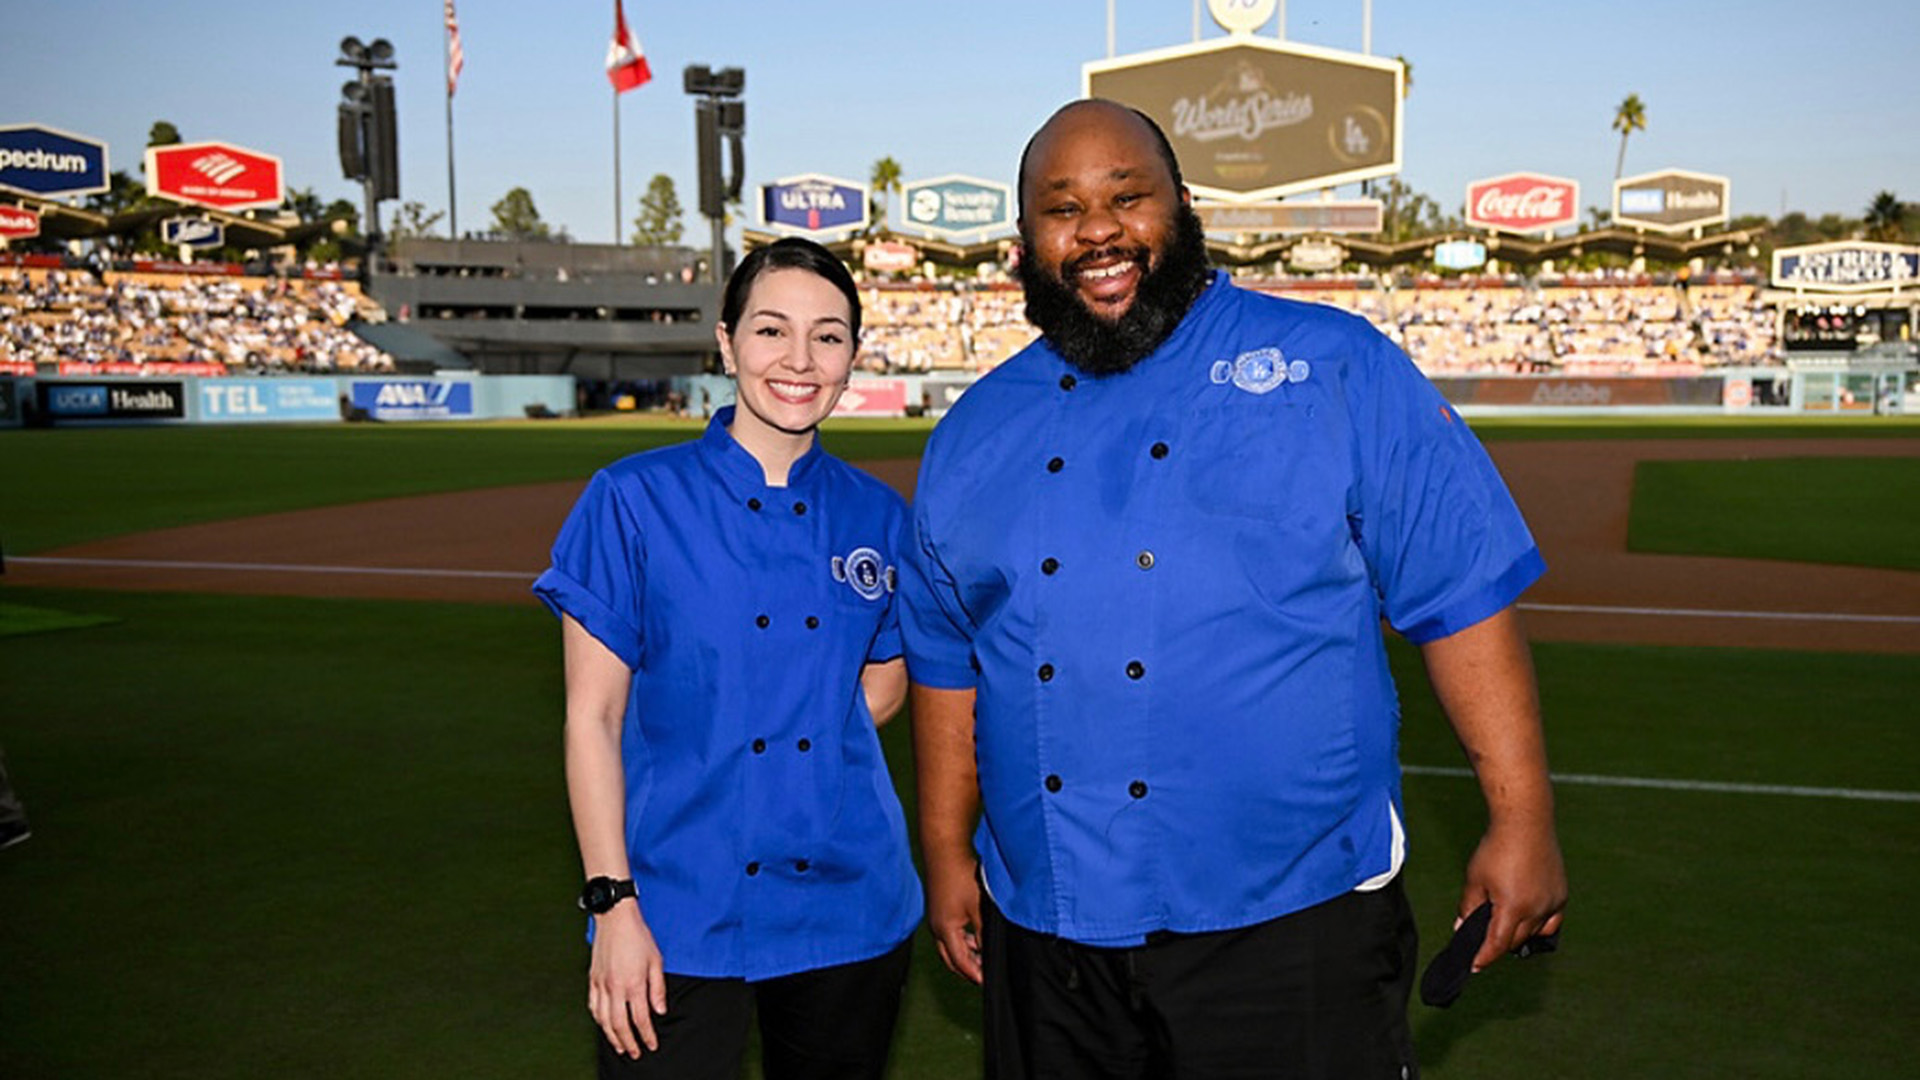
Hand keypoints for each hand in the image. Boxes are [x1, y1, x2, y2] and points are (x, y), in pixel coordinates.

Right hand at [587, 902, 667, 1058]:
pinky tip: (604, 1025)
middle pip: (620, 1025)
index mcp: (633, 983)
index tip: (651, 1045)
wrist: (615, 918)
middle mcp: (615, 987)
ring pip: (603, 1020)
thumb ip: (657, 988)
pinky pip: (593, 1006)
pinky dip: (598, 1020)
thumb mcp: (656, 961)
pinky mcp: (592, 979)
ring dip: (611, 1036)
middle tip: (634, 1053)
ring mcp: (601, 984)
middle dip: (628, 1042)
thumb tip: (659, 1010)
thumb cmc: (638, 936)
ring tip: (619, 1046)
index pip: (640, 1019)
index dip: (646, 1035)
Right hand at [926, 854, 983, 983]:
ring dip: (964, 955)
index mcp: (945, 930)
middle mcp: (936, 927)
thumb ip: (983, 933)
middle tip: (983, 976)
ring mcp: (935, 918)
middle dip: (967, 969)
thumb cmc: (961, 876)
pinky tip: (973, 937)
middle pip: (950, 959)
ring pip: (948, 947)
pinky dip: (960, 941)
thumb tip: (988, 951)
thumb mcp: (978, 908)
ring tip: (982, 958)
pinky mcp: (937, 910)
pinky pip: (947, 934)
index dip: (974, 974)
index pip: (960, 962)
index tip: (987, 982)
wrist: (944, 851)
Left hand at [1458, 818, 1566, 971]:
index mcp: (1513, 907)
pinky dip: (1539, 924)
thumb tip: (1462, 927)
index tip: (1475, 965)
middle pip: (1516, 940)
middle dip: (1499, 943)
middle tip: (1483, 939)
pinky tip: (1527, 918)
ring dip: (1519, 934)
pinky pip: (1551, 920)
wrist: (1526, 823)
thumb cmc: (1497, 848)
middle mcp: (1537, 909)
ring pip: (1535, 932)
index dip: (1484, 957)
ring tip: (1504, 926)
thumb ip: (1468, 907)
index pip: (1498, 944)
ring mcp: (1553, 903)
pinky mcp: (1561, 894)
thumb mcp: (1475, 879)